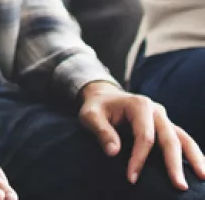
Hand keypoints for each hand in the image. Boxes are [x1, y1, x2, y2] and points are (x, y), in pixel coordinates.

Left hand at [79, 81, 204, 189]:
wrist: (104, 97)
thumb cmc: (97, 107)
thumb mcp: (89, 115)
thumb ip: (100, 130)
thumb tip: (113, 152)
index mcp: (139, 105)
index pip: (145, 136)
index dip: (139, 158)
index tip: (131, 178)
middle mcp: (157, 111)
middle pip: (170, 138)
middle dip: (174, 163)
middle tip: (179, 186)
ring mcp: (164, 119)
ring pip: (184, 139)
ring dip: (194, 158)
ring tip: (203, 178)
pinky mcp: (167, 127)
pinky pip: (183, 141)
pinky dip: (192, 154)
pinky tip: (199, 169)